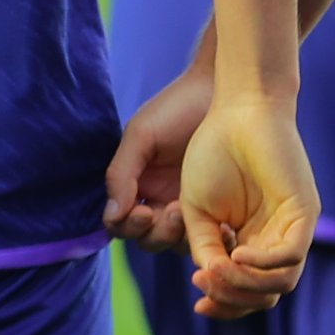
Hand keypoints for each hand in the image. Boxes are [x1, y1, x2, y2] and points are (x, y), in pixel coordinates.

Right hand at [102, 62, 213, 251]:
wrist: (219, 90)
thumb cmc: (176, 108)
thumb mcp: (142, 135)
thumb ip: (121, 174)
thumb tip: (112, 215)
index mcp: (136, 187)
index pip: (121, 223)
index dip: (128, 225)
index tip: (145, 211)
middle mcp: (160, 200)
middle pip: (148, 238)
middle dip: (158, 232)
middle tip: (176, 212)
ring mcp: (190, 205)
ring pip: (177, 243)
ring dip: (182, 237)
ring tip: (198, 217)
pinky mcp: (219, 208)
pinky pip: (210, 234)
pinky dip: (212, 236)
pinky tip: (222, 227)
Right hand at [178, 92, 318, 321]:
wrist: (236, 111)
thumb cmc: (213, 152)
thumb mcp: (197, 211)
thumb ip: (204, 247)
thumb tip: (211, 279)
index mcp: (250, 241)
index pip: (247, 293)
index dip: (223, 305)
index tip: (197, 303)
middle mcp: (274, 240)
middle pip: (265, 297)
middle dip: (232, 301)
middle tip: (203, 288)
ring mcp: (292, 228)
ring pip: (280, 284)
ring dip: (244, 286)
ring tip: (216, 268)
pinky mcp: (304, 213)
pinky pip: (290, 256)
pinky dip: (262, 264)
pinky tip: (236, 251)